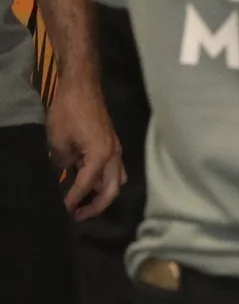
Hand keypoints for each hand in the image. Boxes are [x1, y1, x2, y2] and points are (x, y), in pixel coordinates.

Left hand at [47, 76, 123, 220]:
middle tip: (76, 215)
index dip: (72, 201)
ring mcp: (116, 149)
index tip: (62, 212)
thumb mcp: (58, 142)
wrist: (81, 87)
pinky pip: (113, 170)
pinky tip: (89, 183)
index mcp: (101, 156)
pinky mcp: (112, 145)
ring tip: (84, 203)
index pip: (85, 186)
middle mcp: (114, 155)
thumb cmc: (69, 112)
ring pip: (115, 181)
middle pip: (111, 190)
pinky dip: (103, 181)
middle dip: (95, 206)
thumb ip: (63, 162)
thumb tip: (65, 171)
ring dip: (102, 194)